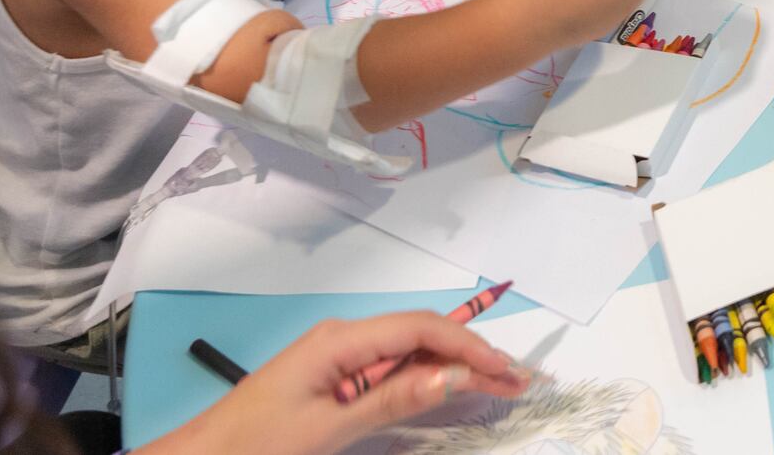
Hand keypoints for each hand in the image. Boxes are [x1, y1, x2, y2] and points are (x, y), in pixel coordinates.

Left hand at [149, 312, 528, 454]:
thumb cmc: (256, 444)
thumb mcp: (328, 427)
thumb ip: (391, 399)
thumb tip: (450, 374)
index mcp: (341, 339)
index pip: (419, 328)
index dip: (467, 344)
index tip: (504, 369)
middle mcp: (344, 338)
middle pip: (421, 336)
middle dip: (471, 353)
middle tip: (517, 379)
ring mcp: (340, 357)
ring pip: (411, 353)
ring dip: (453, 366)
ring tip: (498, 383)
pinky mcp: (335, 379)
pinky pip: (391, 371)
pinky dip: (425, 380)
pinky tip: (449, 388)